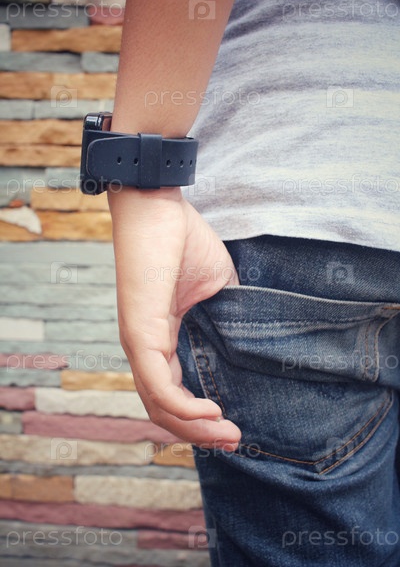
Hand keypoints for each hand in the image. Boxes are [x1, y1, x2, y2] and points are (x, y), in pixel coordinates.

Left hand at [108, 186, 241, 449]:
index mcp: (158, 338)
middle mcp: (143, 347)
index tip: (230, 425)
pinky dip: (184, 407)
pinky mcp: (140, 333)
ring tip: (226, 434)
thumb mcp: (216, 287)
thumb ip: (227, 318)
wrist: (157, 206)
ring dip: (194, 428)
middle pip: (163, 408)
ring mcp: (138, 342)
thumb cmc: (182, 240)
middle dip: (199, 432)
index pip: (172, 390)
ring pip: (159, 406)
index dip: (198, 415)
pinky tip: (210, 412)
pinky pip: (159, 385)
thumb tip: (250, 338)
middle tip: (233, 441)